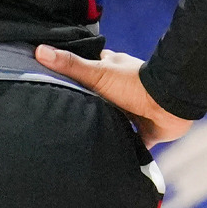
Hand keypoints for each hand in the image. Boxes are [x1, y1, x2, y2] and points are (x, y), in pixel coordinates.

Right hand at [35, 44, 194, 145]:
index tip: (55, 86)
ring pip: (114, 120)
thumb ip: (71, 64)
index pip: (89, 71)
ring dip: (104, 128)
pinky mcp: (145, 131)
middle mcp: (123, 90)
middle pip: (100, 98)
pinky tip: (108, 158)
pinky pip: (131, 143)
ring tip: (81, 143)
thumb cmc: (132, 83)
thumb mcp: (97, 72)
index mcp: (112, 72)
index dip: (75, 78)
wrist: (167, 104)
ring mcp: (135, 110)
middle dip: (88, 107)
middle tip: (65, 121)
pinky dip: (123, 149)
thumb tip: (38, 49)